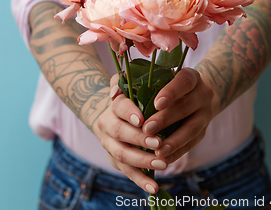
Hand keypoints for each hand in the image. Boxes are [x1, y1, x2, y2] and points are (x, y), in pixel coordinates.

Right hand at [92, 74, 168, 193]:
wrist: (113, 115)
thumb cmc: (131, 97)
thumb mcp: (129, 84)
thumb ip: (124, 81)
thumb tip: (115, 91)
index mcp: (113, 105)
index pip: (119, 106)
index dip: (129, 112)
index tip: (141, 119)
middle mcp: (107, 125)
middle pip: (120, 133)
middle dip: (139, 139)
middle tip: (158, 143)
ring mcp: (110, 145)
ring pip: (122, 155)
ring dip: (142, 161)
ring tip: (162, 164)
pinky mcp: (116, 160)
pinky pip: (128, 172)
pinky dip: (141, 181)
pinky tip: (155, 188)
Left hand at [142, 68, 216, 163]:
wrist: (196, 95)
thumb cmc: (168, 84)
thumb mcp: (160, 76)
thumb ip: (137, 81)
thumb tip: (114, 93)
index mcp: (192, 77)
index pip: (184, 82)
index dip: (171, 92)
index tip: (156, 103)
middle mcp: (203, 94)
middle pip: (185, 107)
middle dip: (165, 119)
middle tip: (147, 129)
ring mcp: (205, 114)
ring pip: (192, 129)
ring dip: (174, 141)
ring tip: (157, 151)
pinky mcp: (204, 131)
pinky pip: (192, 143)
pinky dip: (178, 152)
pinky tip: (165, 158)